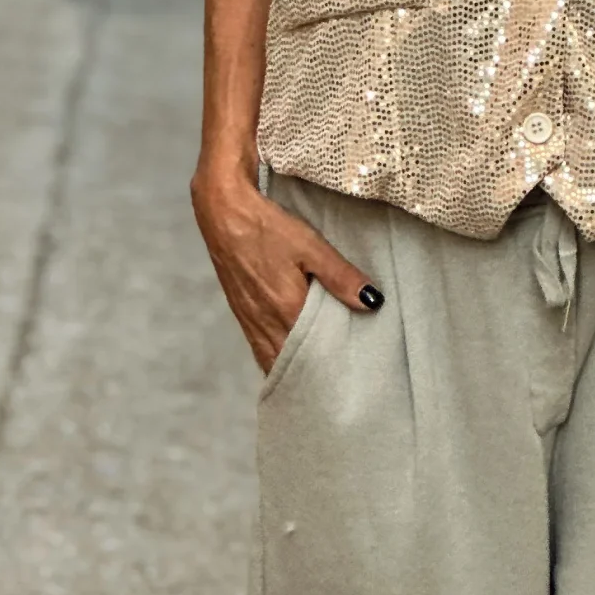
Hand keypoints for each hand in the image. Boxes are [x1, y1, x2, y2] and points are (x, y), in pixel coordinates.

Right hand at [191, 167, 382, 371]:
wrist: (223, 212)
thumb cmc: (266, 226)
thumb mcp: (310, 245)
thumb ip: (340, 276)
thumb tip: (371, 301)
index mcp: (287, 309)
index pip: (315, 352)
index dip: (332, 366)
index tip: (351, 375)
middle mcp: (266, 323)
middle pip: (293, 363)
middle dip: (314, 374)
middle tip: (339, 382)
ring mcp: (250, 321)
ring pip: (273, 359)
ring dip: (293, 370)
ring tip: (317, 378)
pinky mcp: (241, 313)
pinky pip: (260, 348)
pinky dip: (274, 359)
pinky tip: (286, 360)